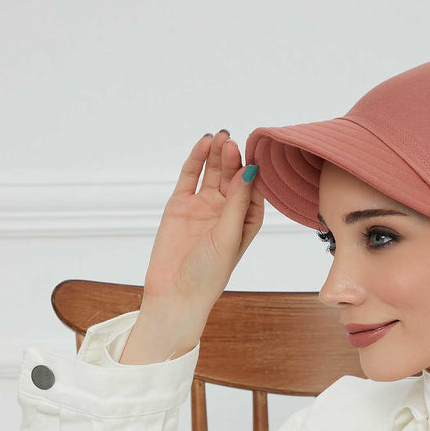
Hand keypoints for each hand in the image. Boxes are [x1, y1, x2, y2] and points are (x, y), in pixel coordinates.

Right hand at [139, 129, 264, 330]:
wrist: (175, 293)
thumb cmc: (209, 274)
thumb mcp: (228, 237)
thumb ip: (238, 203)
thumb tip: (250, 170)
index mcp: (246, 222)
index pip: (254, 190)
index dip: (253, 173)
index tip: (255, 157)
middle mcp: (226, 212)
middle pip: (233, 177)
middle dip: (234, 160)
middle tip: (232, 144)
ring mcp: (203, 206)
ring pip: (213, 173)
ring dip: (218, 155)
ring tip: (221, 137)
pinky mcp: (180, 204)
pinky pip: (190, 176)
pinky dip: (196, 160)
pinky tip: (204, 144)